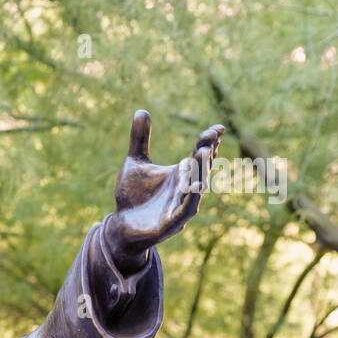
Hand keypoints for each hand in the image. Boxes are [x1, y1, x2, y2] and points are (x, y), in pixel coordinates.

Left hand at [104, 110, 223, 271]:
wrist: (120, 226)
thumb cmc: (132, 196)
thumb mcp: (134, 162)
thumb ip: (140, 139)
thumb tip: (141, 110)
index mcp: (181, 173)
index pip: (199, 154)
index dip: (209, 141)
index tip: (217, 128)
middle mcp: (185, 189)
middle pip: (201, 169)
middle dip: (206, 153)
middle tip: (211, 136)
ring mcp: (181, 206)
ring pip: (196, 188)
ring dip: (201, 172)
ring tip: (204, 153)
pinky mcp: (172, 223)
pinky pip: (185, 210)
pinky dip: (191, 198)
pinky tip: (196, 186)